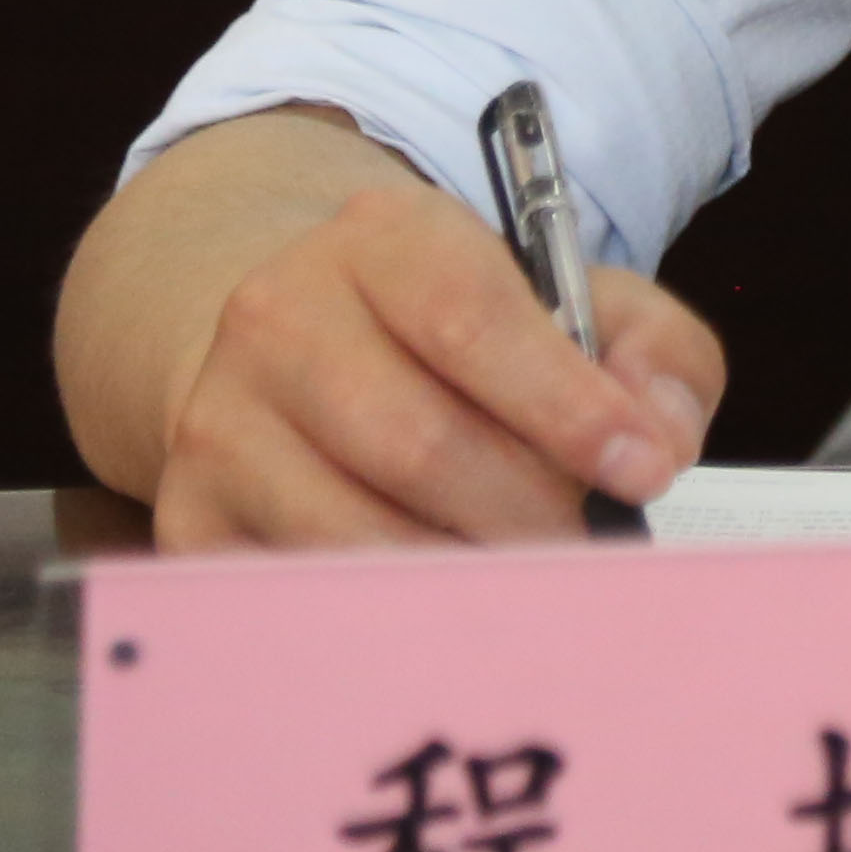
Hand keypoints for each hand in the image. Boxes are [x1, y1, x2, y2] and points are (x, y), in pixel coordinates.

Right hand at [154, 183, 722, 550]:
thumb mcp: (572, 294)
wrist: (298, 338)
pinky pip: (300, 593)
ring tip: (523, 574)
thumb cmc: (462, 327)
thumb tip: (660, 437)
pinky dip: (386, 614)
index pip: (474, 321)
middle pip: (419, 443)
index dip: (568, 406)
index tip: (644, 470)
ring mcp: (220, 420)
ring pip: (355, 533)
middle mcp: (281, 317)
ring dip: (461, 573)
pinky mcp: (190, 516)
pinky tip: (441, 606)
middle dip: (527, 510)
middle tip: (584, 544)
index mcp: (384, 238)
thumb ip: (651, 348)